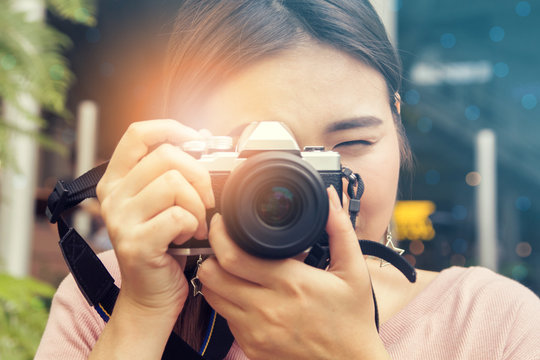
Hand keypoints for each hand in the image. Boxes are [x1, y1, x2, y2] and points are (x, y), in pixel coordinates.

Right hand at [96, 119, 214, 315]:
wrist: (151, 294)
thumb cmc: (163, 244)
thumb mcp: (163, 201)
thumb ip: (173, 171)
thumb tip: (202, 139)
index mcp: (117, 179)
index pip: (139, 133)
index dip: (172, 129)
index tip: (197, 141)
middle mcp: (113, 196)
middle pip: (166, 155)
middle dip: (199, 174)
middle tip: (205, 199)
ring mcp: (120, 219)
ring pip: (174, 183)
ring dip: (197, 204)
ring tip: (195, 222)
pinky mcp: (135, 243)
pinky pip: (178, 215)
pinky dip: (193, 225)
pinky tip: (187, 236)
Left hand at [198, 186, 389, 358]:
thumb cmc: (352, 319)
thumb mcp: (354, 271)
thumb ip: (340, 230)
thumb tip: (331, 198)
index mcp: (290, 283)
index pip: (233, 256)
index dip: (220, 234)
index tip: (223, 223)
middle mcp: (267, 308)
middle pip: (211, 275)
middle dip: (211, 254)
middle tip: (223, 245)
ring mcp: (255, 332)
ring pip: (212, 297)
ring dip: (216, 279)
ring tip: (233, 269)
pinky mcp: (252, 348)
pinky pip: (225, 319)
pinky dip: (229, 303)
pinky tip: (247, 295)